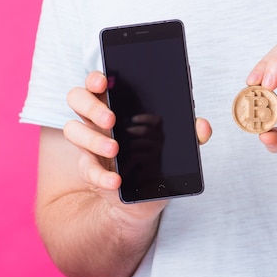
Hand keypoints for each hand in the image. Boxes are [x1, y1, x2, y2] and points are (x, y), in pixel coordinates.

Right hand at [63, 71, 211, 213]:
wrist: (142, 197)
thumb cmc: (155, 159)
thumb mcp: (175, 145)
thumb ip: (189, 133)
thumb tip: (203, 126)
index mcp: (116, 104)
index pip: (97, 83)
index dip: (96, 78)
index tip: (104, 81)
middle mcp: (97, 119)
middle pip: (77, 98)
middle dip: (92, 106)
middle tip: (112, 119)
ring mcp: (90, 142)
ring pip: (74, 130)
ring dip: (93, 139)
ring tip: (114, 149)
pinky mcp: (90, 168)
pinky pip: (87, 168)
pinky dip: (100, 175)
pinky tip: (115, 181)